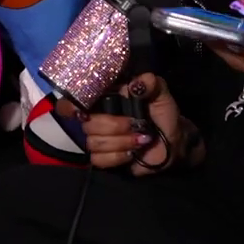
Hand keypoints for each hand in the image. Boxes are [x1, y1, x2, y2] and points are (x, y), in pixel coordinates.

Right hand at [67, 73, 191, 174]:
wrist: (174, 142)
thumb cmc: (163, 114)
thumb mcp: (161, 94)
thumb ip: (151, 84)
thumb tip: (137, 83)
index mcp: (105, 98)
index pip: (75, 99)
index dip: (69, 105)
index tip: (79, 111)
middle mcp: (97, 117)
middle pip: (87, 124)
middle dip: (113, 126)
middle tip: (134, 124)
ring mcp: (100, 138)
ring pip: (93, 143)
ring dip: (119, 142)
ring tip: (139, 140)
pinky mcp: (105, 158)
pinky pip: (99, 160)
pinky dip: (118, 157)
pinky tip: (132, 154)